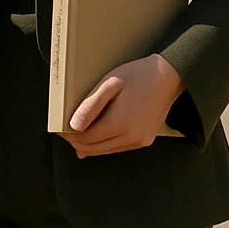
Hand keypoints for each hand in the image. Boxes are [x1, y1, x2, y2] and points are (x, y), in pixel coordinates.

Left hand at [65, 54, 186, 157]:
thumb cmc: (140, 76)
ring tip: (78, 134)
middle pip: (93, 149)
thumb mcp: (110, 84)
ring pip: (105, 151)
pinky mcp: (144, 140)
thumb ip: (91, 105)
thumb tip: (74, 124)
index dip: (69, 135)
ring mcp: (139, 141)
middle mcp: (130, 137)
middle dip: (76, 142)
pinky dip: (105, 145)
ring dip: (89, 145)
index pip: (85, 138)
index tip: (60, 129)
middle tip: (66, 132)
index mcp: (119, 123)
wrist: (168, 77)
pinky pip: (118, 149)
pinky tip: (97, 137)